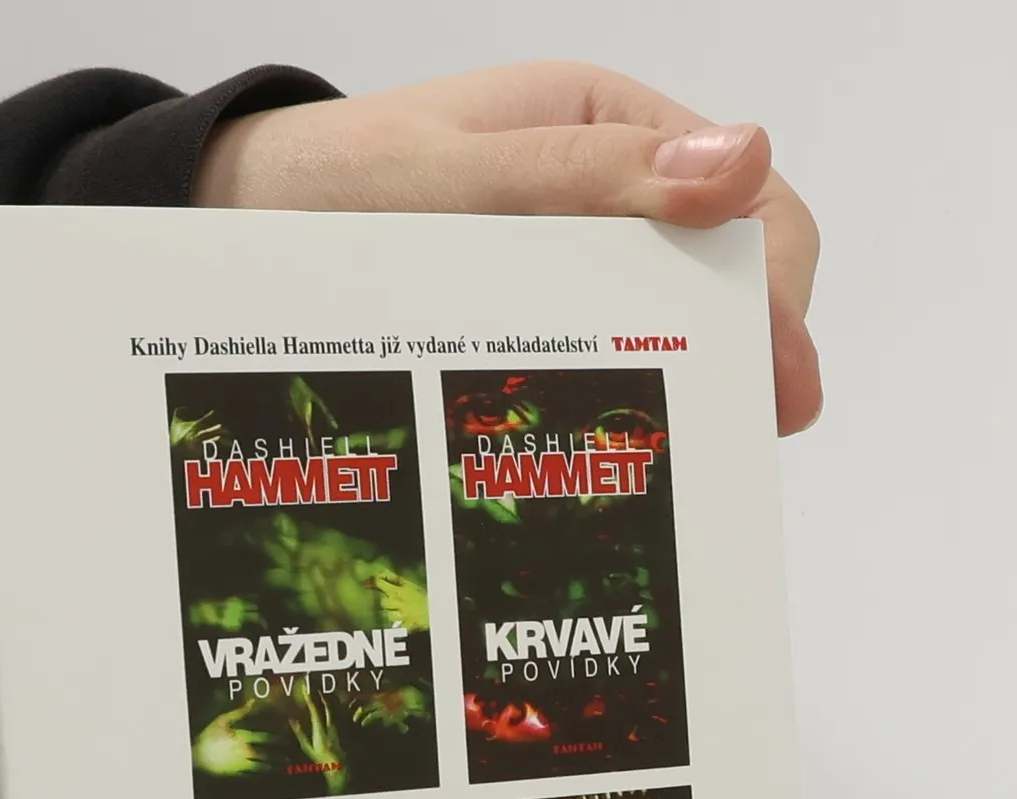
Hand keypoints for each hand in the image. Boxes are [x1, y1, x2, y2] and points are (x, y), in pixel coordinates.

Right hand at [192, 696, 283, 778]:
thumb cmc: (208, 736)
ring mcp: (239, 764)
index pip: (264, 738)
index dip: (277, 739)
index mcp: (242, 738)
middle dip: (279, 756)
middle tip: (290, 757)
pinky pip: (252, 775)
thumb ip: (239, 712)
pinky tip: (268, 774)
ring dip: (274, 767)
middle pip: (266, 755)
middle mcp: (243, 752)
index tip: (286, 740)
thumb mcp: (222, 720)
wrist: (196, 756)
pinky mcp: (235, 773)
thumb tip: (252, 701)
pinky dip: (262, 775)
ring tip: (283, 767)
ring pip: (261, 767)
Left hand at [194, 62, 820, 434]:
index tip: (777, 385)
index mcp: (615, 128)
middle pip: (726, 279)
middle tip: (736, 439)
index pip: (751, 209)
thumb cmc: (339, 180)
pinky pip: (606, 359)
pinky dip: (620, 400)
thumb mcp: (461, 175)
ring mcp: (575, 259)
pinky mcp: (535, 315)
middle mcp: (611, 193)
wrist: (239, 218)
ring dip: (685, 384)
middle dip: (742, 354)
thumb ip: (591, 174)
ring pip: (672, 328)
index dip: (777, 299)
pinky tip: (610, 442)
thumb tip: (742, 161)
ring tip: (680, 453)